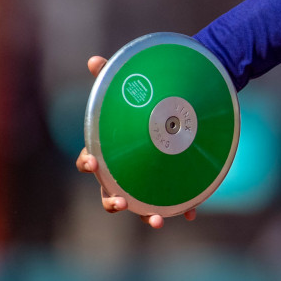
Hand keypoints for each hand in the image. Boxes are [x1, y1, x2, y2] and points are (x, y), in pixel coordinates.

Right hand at [77, 55, 196, 228]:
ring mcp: (145, 182)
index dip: (88, 164)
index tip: (92, 163)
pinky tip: (192, 213)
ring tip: (157, 220)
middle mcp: (123, 172)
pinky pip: (175, 201)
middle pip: (110, 192)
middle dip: (113, 201)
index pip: (90, 161)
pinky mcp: (170, 184)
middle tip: (120, 202)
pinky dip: (183, 209)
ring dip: (147, 215)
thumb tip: (94, 60)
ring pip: (141, 205)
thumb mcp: (127, 85)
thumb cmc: (143, 100)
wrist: (177, 104)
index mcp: (107, 151)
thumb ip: (110, 75)